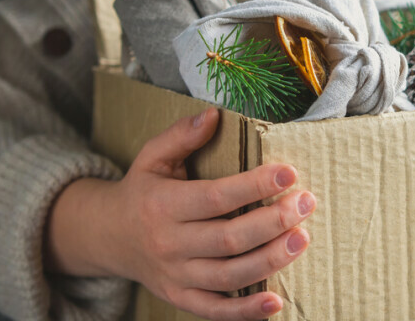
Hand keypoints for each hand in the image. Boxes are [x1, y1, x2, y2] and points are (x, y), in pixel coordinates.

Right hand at [45, 109, 315, 319]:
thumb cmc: (141, 191)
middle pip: (229, 239)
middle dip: (273, 222)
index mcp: (163, 205)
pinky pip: (216, 311)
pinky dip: (246, 313)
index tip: (289, 174)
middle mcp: (169, 244)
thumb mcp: (152, 157)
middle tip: (306, 203)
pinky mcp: (181, 299)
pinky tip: (276, 303)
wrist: (108, 237)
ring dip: (270, 260)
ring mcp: (176, 277)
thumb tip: (214, 114)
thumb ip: (181, 135)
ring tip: (303, 239)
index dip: (254, 186)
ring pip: (229, 276)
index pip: (216, 197)